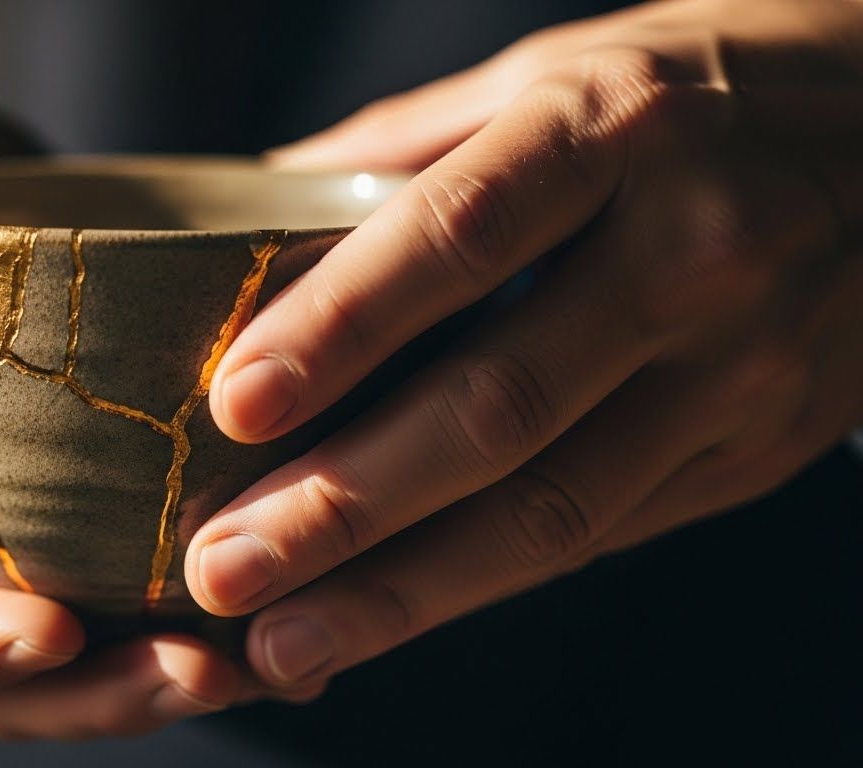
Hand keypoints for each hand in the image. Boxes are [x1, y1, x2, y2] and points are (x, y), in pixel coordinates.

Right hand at [0, 126, 271, 738]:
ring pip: (77, 667)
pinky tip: (301, 620)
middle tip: (203, 674)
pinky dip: (213, 625)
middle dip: (95, 696)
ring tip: (268, 665)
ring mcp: (0, 561)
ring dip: (167, 678)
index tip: (53, 633)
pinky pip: (136, 605)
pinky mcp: (73, 534)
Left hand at [189, 0, 862, 691]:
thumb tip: (258, 197)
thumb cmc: (697, 92)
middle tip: (221, 568)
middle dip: (347, 503)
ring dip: (403, 589)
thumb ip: (411, 142)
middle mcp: (696, 251)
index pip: (463, 234)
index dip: (344, 326)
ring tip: (280, 637)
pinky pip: (602, 534)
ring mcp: (743, 366)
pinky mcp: (757, 448)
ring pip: (556, 508)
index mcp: (620, 128)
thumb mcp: (563, 69)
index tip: (233, 402)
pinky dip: (483, 586)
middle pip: (501, 404)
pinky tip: (387, 615)